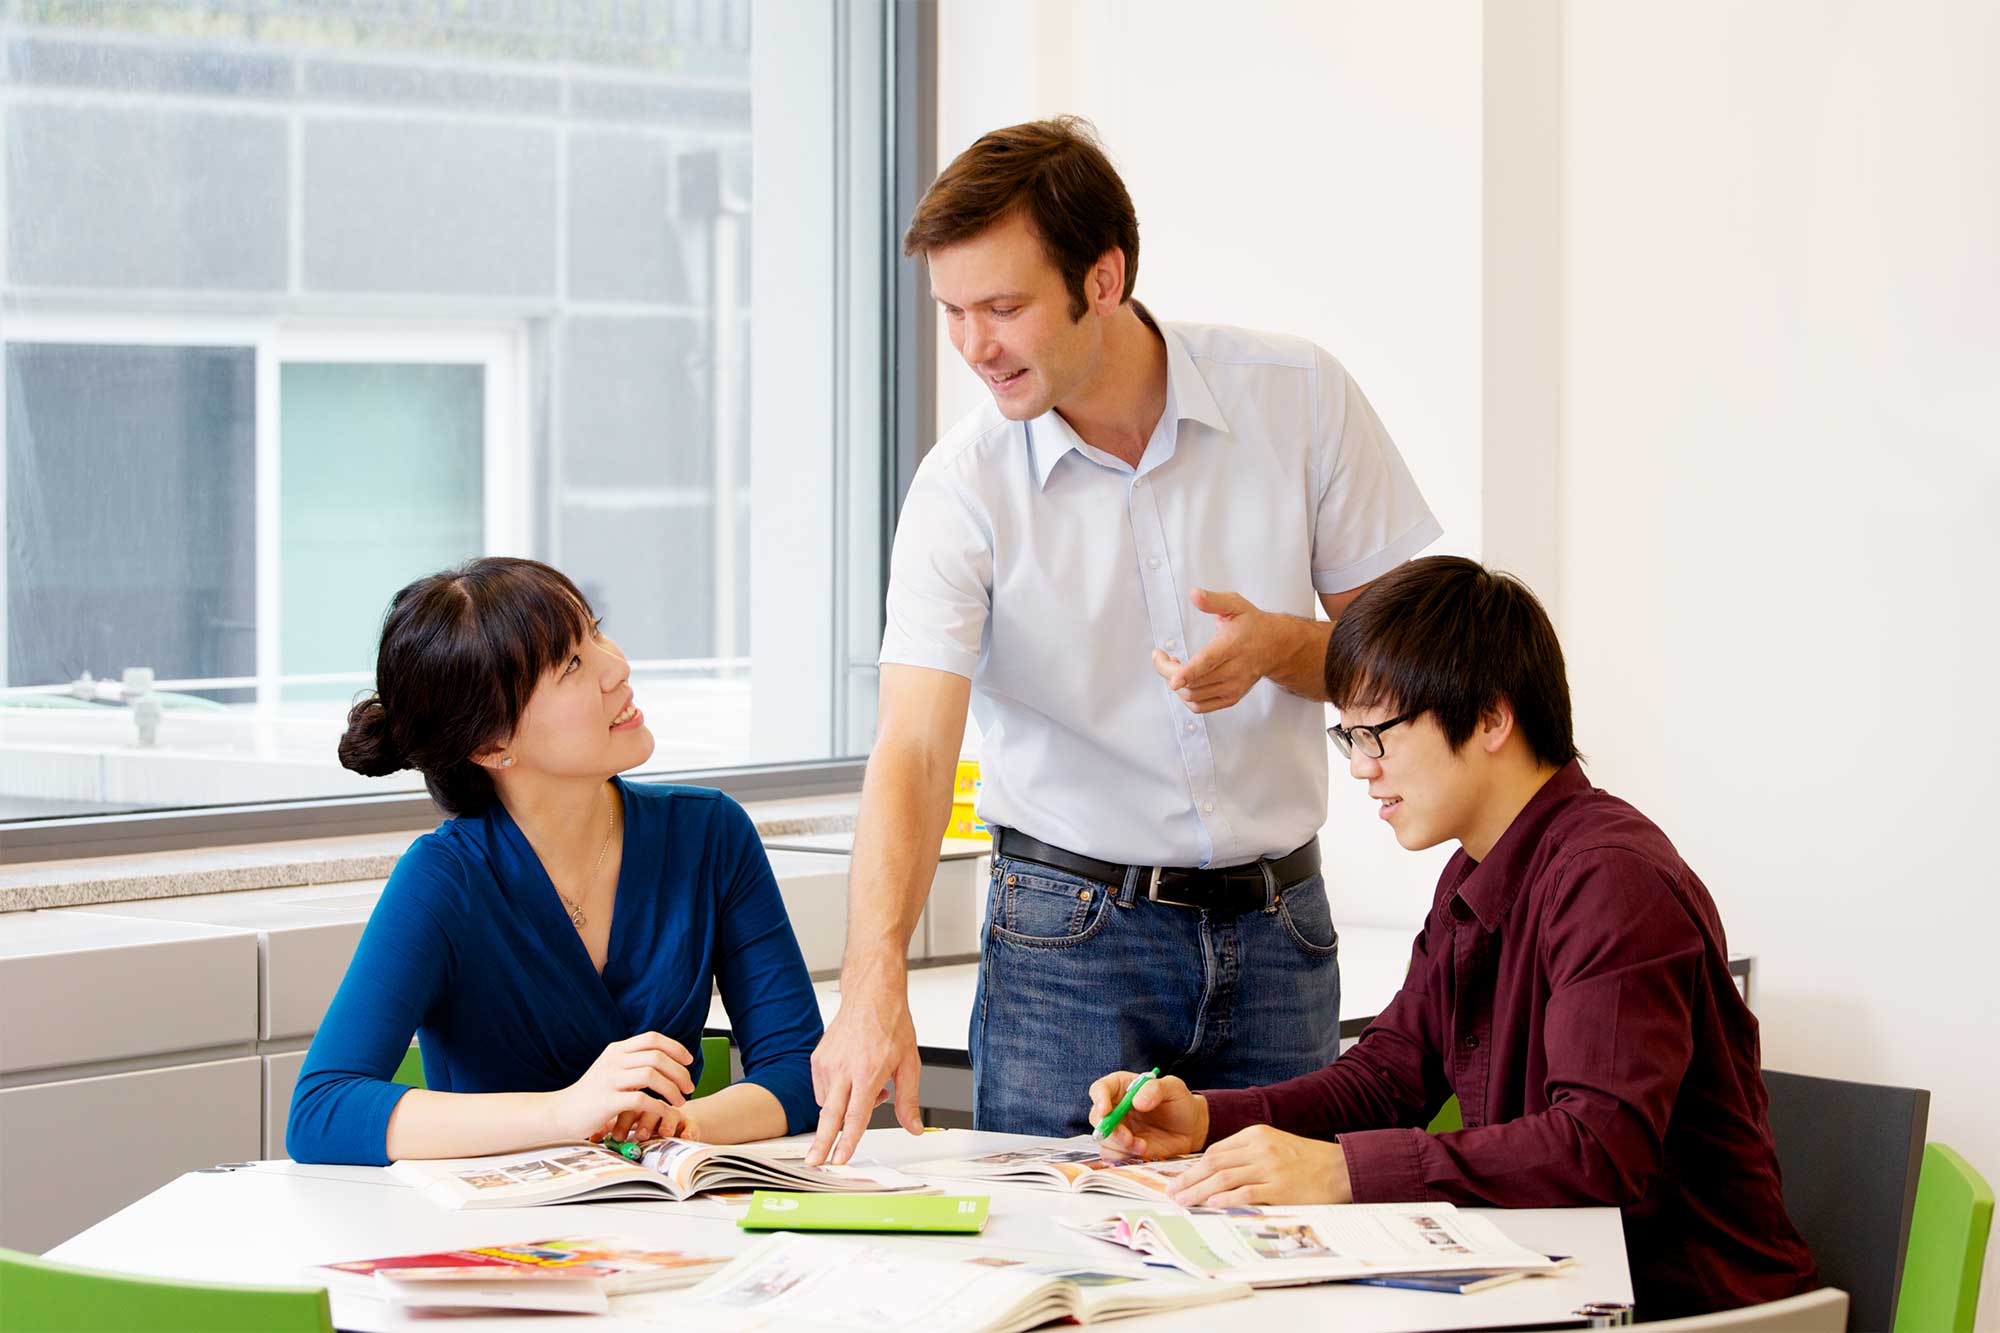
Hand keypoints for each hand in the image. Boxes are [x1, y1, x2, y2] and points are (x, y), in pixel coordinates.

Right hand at [549, 1033, 694, 1142]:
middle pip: (657, 1056)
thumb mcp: (611, 1069)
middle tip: (689, 1087)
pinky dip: (658, 1106)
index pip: (652, 1038)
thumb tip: (665, 1059)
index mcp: (616, 1050)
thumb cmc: (591, 1094)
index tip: (689, 1061)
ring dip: (672, 1089)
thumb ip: (632, 1062)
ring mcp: (609, 1080)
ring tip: (680, 1101)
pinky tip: (664, 1113)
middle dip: (679, 1072)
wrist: (561, 1113)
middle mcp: (613, 1060)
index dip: (675, 1047)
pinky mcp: (607, 1101)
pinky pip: (641, 1099)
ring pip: (651, 1075)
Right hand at [805, 984, 922, 1165]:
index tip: (839, 1159)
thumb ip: (909, 1100)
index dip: (848, 1141)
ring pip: (828, 1103)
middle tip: (813, 1162)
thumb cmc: (892, 1025)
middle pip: (829, 1115)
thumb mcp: (910, 1064)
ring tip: (866, 1087)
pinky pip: (821, 1089)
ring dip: (843, 1108)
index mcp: (867, 1072)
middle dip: (821, 1143)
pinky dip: (835, 1093)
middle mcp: (843, 1068)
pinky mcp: (817, 1058)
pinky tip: (852, 1078)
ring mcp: (827, 1063)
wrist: (871, 995)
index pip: (856, 1115)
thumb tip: (914, 1128)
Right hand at [1088, 1071, 1208, 1159]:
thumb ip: (1155, 1088)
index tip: (1106, 1111)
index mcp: (1121, 1086)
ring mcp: (1118, 1129)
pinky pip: (1113, 1154)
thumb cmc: (1180, 1102)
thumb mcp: (1173, 1088)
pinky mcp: (1123, 1148)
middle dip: (1109, 1129)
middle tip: (1127, 1137)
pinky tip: (1143, 1149)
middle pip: (1097, 1117)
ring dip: (1119, 1145)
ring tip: (1141, 1145)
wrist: (1191, 1129)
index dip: (1099, 1099)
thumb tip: (1136, 1102)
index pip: (1100, 1089)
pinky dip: (1125, 1155)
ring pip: (1103, 1139)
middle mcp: (1115, 1107)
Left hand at [1151, 588, 1276, 712]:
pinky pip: (1200, 706)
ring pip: (1193, 696)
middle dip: (1168, 671)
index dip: (1188, 672)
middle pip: (1194, 682)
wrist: (1275, 647)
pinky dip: (1185, 697)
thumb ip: (1213, 600)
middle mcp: (1234, 670)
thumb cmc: (1252, 625)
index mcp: (1232, 646)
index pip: (1208, 662)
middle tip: (1161, 656)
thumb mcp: (1235, 605)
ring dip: (1175, 683)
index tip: (1173, 680)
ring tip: (1172, 665)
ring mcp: (1233, 687)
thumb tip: (1194, 594)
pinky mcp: (1231, 698)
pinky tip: (1184, 681)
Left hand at [1166, 1124, 1352, 1207]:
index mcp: (1255, 1135)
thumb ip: (1247, 1154)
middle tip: (1172, 1192)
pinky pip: (1246, 1192)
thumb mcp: (1273, 1145)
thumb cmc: (1306, 1160)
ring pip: (1224, 1178)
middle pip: (1214, 1163)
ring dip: (1199, 1191)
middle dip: (1189, 1179)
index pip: (1215, 1151)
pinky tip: (1211, 1204)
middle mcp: (1259, 1148)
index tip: (1178, 1179)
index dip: (1193, 1166)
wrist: (1340, 1168)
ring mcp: (1269, 1168)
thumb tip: (1215, 1173)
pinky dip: (1226, 1198)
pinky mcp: (1280, 1187)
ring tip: (1183, 1201)